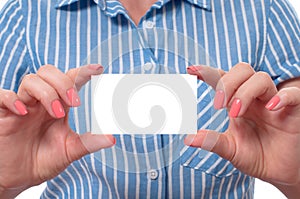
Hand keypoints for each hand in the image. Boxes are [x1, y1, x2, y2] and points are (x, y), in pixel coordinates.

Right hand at [0, 64, 114, 196]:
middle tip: (75, 103)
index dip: (82, 72)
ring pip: (30, 80)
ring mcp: (22, 106)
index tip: (99, 69)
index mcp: (58, 105)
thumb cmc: (43, 160)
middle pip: (48, 72)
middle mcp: (40, 101)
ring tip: (56, 113)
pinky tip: (23, 112)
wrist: (18, 178)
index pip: (69, 80)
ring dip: (46, 93)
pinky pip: (2, 96)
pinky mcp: (3, 115)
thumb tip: (112, 138)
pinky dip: (13, 100)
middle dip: (64, 83)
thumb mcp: (70, 151)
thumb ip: (89, 143)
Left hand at [185, 63, 299, 186]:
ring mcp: (274, 103)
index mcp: (236, 102)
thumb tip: (188, 139)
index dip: (208, 72)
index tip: (190, 70)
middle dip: (227, 82)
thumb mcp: (230, 149)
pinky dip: (283, 97)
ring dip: (244, 92)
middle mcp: (254, 98)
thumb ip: (212, 142)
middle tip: (218, 105)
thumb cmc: (254, 156)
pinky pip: (294, 95)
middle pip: (243, 70)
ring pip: (261, 78)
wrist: (278, 172)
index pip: (223, 79)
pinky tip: (271, 107)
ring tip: (235, 113)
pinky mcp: (294, 113)